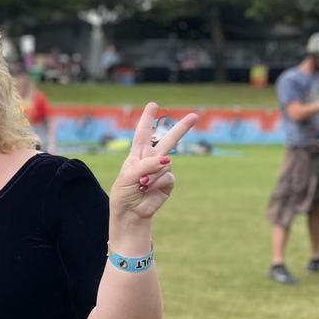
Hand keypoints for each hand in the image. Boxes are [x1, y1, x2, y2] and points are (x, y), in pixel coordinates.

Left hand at [111, 102, 197, 223]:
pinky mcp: (168, 182)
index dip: (148, 118)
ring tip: (141, 185)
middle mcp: (151, 160)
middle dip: (181, 128)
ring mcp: (161, 170)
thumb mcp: (128, 176)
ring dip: (152, 174)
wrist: (131, 213)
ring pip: (165, 162)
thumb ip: (146, 165)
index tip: (153, 105)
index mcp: (137, 154)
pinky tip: (148, 189)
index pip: (143, 133)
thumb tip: (167, 160)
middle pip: (168, 140)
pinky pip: (167, 175)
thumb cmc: (123, 193)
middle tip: (195, 116)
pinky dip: (156, 182)